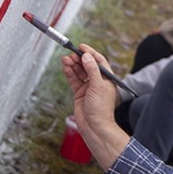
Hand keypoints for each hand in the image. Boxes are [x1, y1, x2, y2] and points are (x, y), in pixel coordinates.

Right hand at [61, 44, 128, 168]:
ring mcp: (88, 87)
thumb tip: (87, 56)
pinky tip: (65, 66)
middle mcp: (98, 81)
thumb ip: (92, 70)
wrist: (94, 126)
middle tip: (71, 53)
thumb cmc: (101, 108)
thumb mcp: (98, 86)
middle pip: (87, 65)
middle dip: (79, 59)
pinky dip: (69, 73)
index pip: (99, 61)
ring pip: (79, 72)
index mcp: (107, 78)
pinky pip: (74, 79)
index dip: (90, 53)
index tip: (82, 47)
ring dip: (73, 65)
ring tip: (65, 59)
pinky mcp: (79, 93)